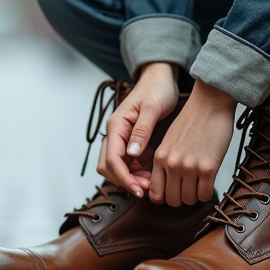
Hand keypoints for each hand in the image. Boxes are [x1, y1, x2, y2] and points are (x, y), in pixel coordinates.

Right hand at [96, 62, 177, 197]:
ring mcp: (121, 139)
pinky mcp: (130, 142)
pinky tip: (153, 176)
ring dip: (131, 179)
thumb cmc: (157, 90)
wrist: (160, 79)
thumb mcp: (152, 108)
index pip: (112, 159)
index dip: (124, 177)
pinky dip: (138, 173)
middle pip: (108, 167)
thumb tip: (131, 153)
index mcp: (116, 125)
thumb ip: (142, 130)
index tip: (140, 190)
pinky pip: (129, 163)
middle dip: (125, 181)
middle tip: (147, 189)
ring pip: (118, 168)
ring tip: (152, 185)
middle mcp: (115, 134)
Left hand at [151, 80, 236, 205]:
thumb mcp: (169, 140)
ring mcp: (189, 167)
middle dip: (181, 199)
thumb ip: (164, 161)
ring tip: (200, 185)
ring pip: (188, 200)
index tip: (174, 193)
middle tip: (189, 190)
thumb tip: (166, 185)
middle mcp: (171, 164)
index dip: (165, 198)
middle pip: (172, 200)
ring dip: (195, 196)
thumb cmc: (191, 121)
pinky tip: (209, 182)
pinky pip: (205, 195)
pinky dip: (207, 193)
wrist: (209, 104)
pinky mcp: (208, 167)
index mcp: (159, 157)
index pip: (155, 193)